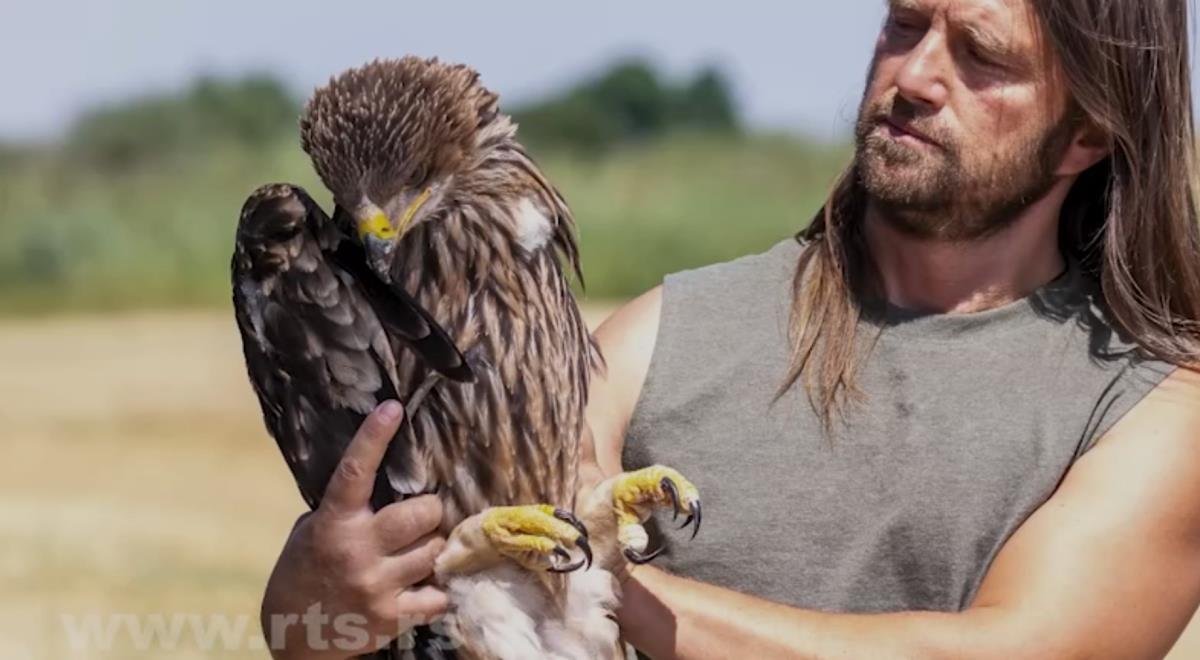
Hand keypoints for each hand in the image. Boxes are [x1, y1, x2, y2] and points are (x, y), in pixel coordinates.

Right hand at [260, 401, 448, 659]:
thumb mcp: (312, 531)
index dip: (375, 436)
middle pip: (423, 511)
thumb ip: (345, 509)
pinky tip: (420, 587)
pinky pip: (439, 594)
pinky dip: (435, 590)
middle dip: (428, 511)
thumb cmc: (306, 572)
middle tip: (419, 519)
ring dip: (432, 549)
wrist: (295, 635)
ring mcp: (376, 584)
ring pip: (435, 550)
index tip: (393, 408)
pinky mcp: (392, 616)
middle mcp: (357, 550)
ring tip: (416, 554)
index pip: (355, 470)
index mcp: (333, 522)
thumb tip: (381, 470)